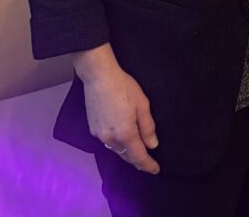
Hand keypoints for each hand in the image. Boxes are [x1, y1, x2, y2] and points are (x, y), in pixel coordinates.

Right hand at [74, 44, 159, 173]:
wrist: (99, 77)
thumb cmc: (124, 87)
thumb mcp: (142, 104)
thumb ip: (147, 127)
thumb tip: (152, 145)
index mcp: (125, 133)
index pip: (139, 156)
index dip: (148, 165)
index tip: (155, 169)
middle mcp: (111, 138)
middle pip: (126, 156)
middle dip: (137, 161)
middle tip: (148, 163)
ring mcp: (99, 135)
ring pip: (116, 150)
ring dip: (126, 152)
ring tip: (136, 151)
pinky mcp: (93, 129)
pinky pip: (108, 142)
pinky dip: (116, 143)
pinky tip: (121, 138)